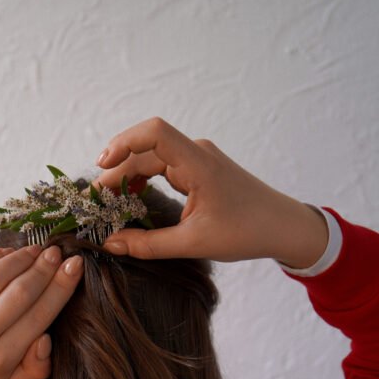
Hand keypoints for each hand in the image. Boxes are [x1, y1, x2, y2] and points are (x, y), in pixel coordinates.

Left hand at [0, 244, 83, 378]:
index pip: (38, 318)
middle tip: (57, 253)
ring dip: (20, 258)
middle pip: (20, 294)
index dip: (60, 288)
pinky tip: (8, 252)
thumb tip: (46, 339)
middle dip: (43, 269)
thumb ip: (36, 367)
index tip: (74, 266)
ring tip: (35, 251)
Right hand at [93, 116, 327, 268]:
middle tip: (95, 201)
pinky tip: (131, 196)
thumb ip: (148, 245)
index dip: (123, 142)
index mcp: (199, 164)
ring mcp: (198, 159)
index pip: (154, 133)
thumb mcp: (193, 243)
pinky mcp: (199, 170)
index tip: (102, 167)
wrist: (283, 227)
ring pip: (152, 157)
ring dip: (128, 175)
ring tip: (108, 200)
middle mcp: (197, 153)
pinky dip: (143, 178)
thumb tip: (111, 244)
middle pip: (146, 150)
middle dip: (117, 171)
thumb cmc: (247, 232)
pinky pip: (163, 165)